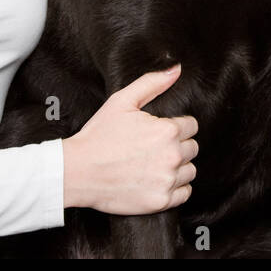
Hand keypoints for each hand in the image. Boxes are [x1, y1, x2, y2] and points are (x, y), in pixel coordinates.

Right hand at [62, 65, 198, 214]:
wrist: (77, 171)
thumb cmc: (98, 135)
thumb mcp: (122, 101)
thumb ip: (152, 83)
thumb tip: (176, 69)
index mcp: (168, 130)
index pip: (192, 126)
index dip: (177, 127)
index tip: (161, 132)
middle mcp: (172, 155)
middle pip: (193, 148)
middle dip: (178, 146)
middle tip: (156, 149)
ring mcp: (167, 180)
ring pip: (190, 171)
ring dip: (179, 168)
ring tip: (157, 165)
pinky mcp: (161, 201)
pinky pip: (185, 193)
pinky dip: (176, 189)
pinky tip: (159, 182)